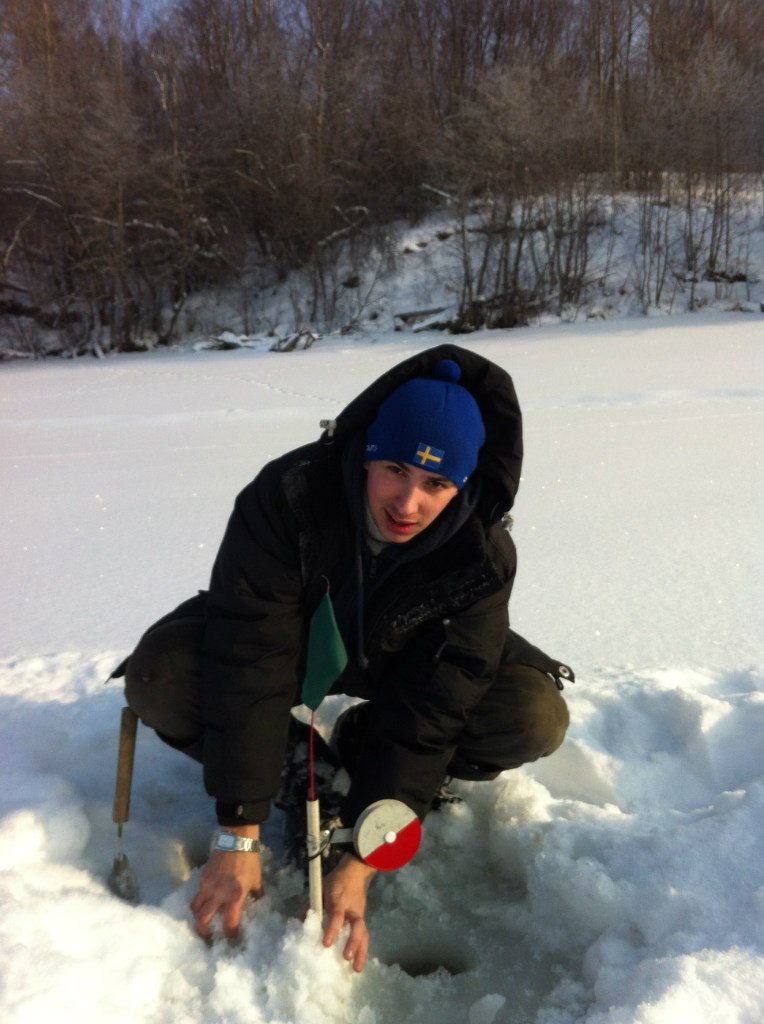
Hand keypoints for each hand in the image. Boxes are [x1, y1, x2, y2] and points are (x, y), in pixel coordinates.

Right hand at [190, 826, 263, 940]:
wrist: (237, 839)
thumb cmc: (250, 860)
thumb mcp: (257, 879)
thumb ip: (256, 895)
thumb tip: (258, 905)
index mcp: (235, 896)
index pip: (229, 924)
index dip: (230, 935)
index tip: (232, 941)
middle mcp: (218, 894)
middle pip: (202, 920)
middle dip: (204, 932)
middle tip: (209, 937)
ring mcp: (207, 885)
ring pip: (195, 908)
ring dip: (197, 917)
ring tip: (203, 921)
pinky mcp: (202, 876)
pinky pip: (198, 893)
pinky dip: (200, 900)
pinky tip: (206, 900)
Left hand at [321, 853, 376, 971]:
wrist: (356, 871)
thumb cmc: (336, 880)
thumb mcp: (321, 887)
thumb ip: (312, 904)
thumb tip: (302, 922)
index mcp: (340, 900)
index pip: (337, 916)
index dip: (332, 930)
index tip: (326, 944)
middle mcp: (352, 909)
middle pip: (357, 927)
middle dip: (352, 943)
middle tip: (346, 958)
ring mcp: (360, 914)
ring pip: (364, 934)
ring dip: (361, 951)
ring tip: (356, 969)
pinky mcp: (363, 919)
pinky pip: (364, 935)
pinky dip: (362, 949)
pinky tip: (358, 963)